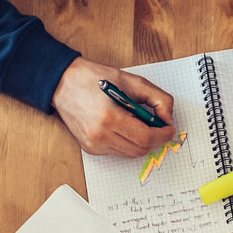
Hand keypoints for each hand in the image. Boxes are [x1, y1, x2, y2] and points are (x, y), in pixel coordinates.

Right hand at [52, 56, 175, 156]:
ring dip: (141, 142)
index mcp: (109, 118)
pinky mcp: (90, 149)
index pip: (146, 138)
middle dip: (155, 140)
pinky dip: (127, 142)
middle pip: (140, 150)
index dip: (163, 135)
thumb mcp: (133, 81)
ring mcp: (94, 145)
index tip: (169, 128)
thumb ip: (158, 98)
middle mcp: (100, 136)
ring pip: (130, 154)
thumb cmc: (95, 79)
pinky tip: (124, 127)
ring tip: (140, 124)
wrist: (63, 83)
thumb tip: (168, 119)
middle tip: (159, 127)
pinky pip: (118, 152)